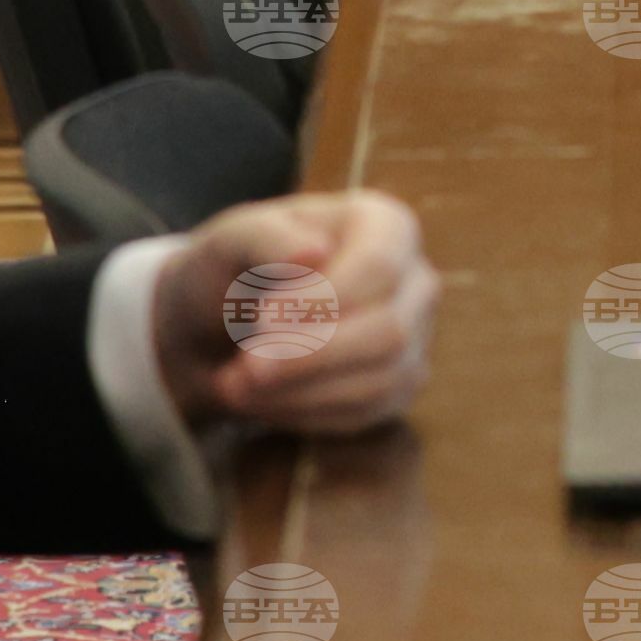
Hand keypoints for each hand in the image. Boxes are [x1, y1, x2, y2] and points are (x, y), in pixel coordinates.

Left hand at [151, 192, 437, 442]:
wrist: (224, 323)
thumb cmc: (235, 269)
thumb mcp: (232, 239)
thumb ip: (267, 237)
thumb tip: (314, 253)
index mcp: (386, 226)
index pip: (378, 268)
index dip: (323, 301)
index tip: (260, 319)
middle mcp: (415, 281)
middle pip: (389, 332)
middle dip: (310, 357)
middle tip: (242, 370)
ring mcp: (415, 337)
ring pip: (381, 381)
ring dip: (299, 393)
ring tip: (235, 388)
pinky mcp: (399, 386)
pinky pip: (366, 413)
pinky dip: (305, 414)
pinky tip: (261, 401)